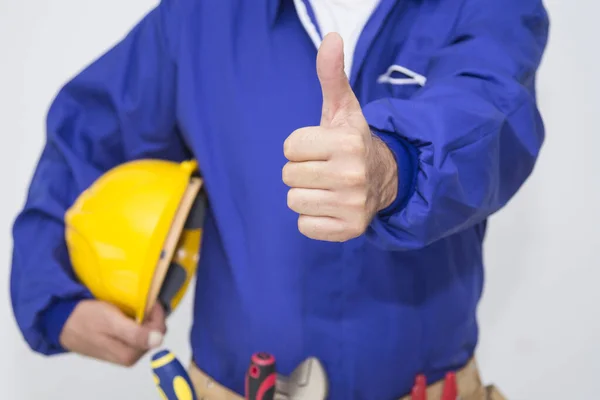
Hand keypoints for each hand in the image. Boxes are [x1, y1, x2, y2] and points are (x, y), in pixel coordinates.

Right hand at [60, 300, 166, 366]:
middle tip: (141, 301)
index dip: (157, 314)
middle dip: (151, 316)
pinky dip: (136, 321)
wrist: (61, 322)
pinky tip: (127, 313)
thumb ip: (135, 334)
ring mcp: (124, 352)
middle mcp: (129, 357)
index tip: (149, 300)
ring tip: (133, 306)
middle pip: (154, 334)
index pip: (159, 333)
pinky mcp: (118, 346)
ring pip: (146, 332)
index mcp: (129, 354)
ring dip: (144, 318)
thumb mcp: (111, 322)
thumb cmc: (84, 319)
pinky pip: (136, 332)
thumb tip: (158, 340)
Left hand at [282, 32, 397, 241]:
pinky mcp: (349, 229)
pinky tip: (330, 206)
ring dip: (305, 194)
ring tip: (327, 187)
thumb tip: (331, 36)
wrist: (383, 178)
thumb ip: (332, 75)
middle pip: (288, 176)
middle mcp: (352, 175)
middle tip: (324, 168)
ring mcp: (352, 205)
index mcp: (347, 143)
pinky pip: (304, 226)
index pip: (290, 148)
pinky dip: (312, 218)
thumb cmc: (352, 142)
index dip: (300, 147)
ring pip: (294, 201)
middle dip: (301, 170)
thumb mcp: (343, 108)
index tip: (321, 148)